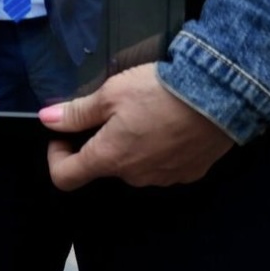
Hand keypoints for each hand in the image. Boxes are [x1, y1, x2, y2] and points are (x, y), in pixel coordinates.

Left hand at [40, 64, 235, 189]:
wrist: (222, 95)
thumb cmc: (159, 92)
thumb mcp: (111, 93)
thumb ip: (77, 112)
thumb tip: (46, 120)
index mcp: (109, 159)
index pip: (65, 178)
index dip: (56, 158)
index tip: (63, 136)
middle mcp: (134, 176)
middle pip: (104, 166)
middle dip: (99, 142)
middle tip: (109, 112)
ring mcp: (164, 178)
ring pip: (135, 166)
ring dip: (131, 146)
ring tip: (144, 114)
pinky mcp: (191, 172)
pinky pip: (163, 165)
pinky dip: (158, 149)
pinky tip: (169, 124)